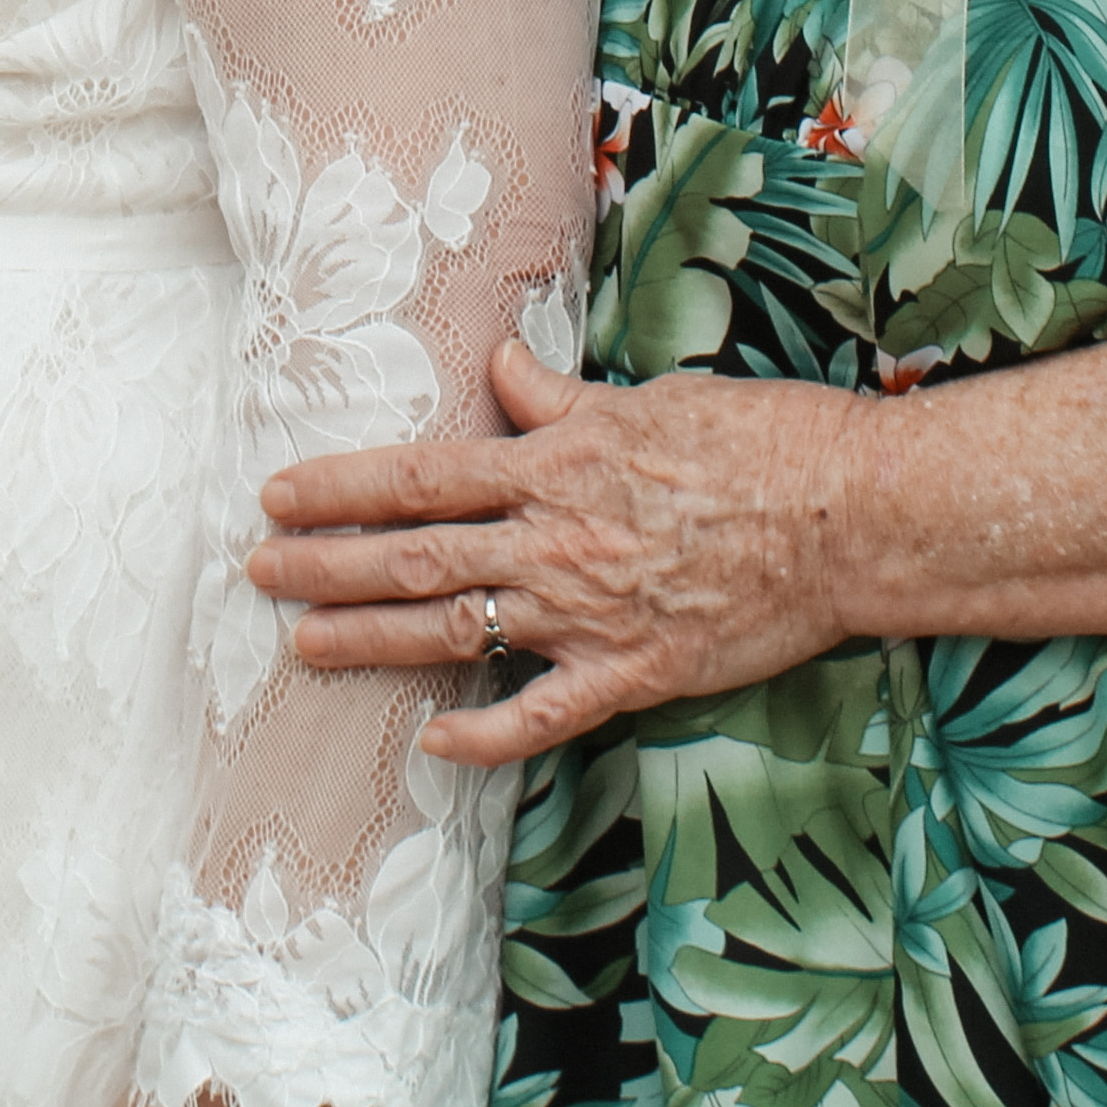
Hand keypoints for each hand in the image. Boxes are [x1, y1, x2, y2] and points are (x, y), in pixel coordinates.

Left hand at [245, 341, 875, 763]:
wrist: (849, 515)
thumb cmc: (759, 441)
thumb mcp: (648, 396)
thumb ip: (560, 397)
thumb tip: (499, 366)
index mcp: (555, 464)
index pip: (420, 475)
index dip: (341, 487)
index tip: (277, 494)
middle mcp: (555, 539)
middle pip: (416, 555)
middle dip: (327, 566)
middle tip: (257, 572)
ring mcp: (590, 612)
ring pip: (457, 629)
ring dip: (374, 640)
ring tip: (305, 643)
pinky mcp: (635, 671)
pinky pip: (543, 712)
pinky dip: (485, 733)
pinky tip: (434, 741)